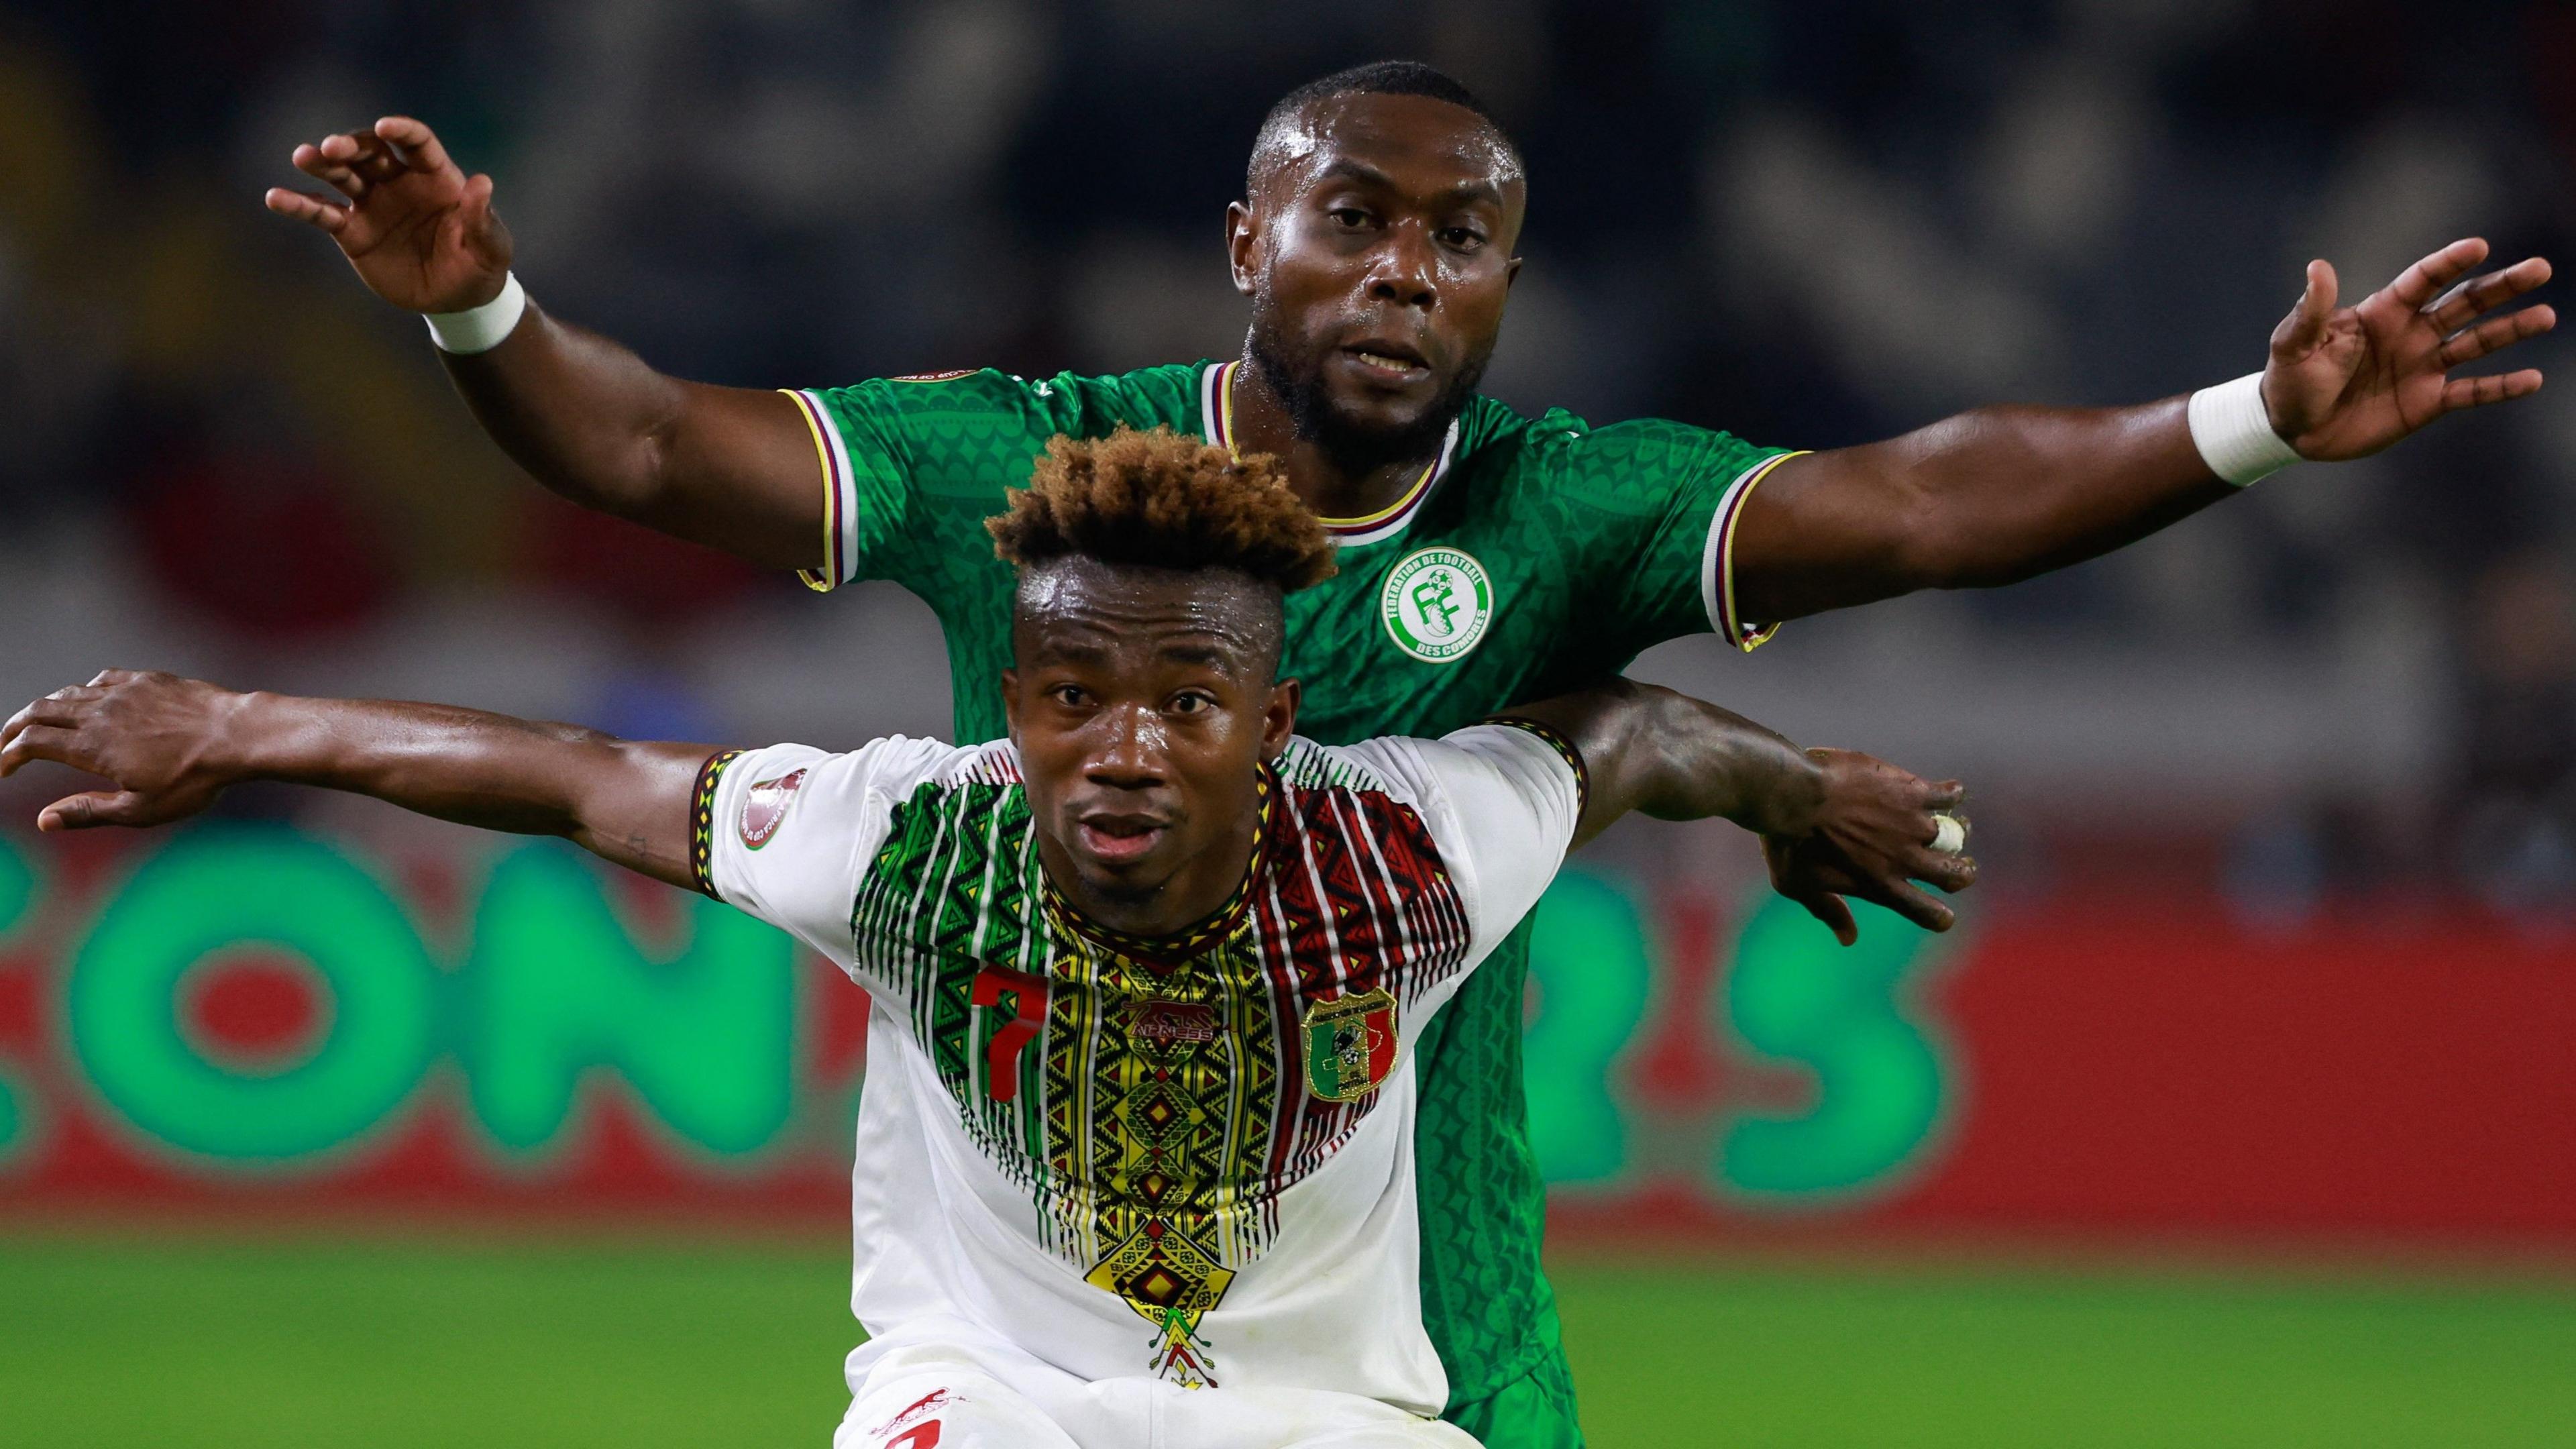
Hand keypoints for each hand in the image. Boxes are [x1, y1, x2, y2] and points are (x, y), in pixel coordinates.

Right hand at [0, 671, 248, 830]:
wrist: (239, 735)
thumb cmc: (195, 779)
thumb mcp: (141, 809)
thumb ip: (89, 811)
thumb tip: (44, 820)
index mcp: (90, 745)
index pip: (31, 743)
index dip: (8, 756)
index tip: (3, 770)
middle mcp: (99, 711)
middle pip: (37, 711)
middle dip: (13, 728)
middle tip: (6, 745)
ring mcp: (123, 691)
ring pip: (67, 693)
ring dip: (44, 709)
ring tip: (39, 724)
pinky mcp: (146, 679)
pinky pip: (101, 680)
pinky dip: (83, 692)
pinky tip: (88, 702)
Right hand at [263, 116, 513, 314]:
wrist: (457, 301)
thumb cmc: (480, 267)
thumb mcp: (491, 247)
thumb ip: (483, 218)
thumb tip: (482, 183)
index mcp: (435, 176)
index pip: (415, 142)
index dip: (401, 130)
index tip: (385, 126)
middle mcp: (398, 182)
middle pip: (370, 152)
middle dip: (351, 146)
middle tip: (332, 148)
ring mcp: (372, 204)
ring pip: (342, 175)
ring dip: (321, 164)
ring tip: (303, 156)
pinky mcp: (352, 231)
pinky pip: (322, 213)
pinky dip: (299, 205)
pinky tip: (275, 197)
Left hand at [1761, 749, 1973, 945]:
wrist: (1792, 795)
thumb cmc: (1786, 842)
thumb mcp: (1798, 886)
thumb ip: (1828, 911)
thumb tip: (1848, 939)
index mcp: (1881, 888)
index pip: (1928, 914)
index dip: (1941, 917)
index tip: (1943, 912)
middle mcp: (1904, 860)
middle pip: (1955, 876)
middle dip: (1962, 873)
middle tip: (1959, 865)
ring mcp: (1911, 825)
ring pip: (1958, 834)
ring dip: (1959, 830)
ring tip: (1955, 824)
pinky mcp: (1911, 792)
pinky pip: (1949, 795)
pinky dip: (1954, 794)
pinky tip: (1950, 792)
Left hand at [2262, 238, 2553, 460]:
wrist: (2293, 429)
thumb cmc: (2291, 380)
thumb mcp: (2294, 343)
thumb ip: (2312, 309)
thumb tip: (2318, 266)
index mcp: (2383, 312)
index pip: (2423, 280)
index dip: (2450, 263)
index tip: (2479, 246)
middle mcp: (2412, 333)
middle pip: (2465, 303)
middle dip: (2502, 286)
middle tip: (2540, 268)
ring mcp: (2424, 366)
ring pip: (2477, 342)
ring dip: (2512, 329)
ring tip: (2545, 317)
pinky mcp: (2428, 402)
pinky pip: (2472, 392)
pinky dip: (2501, 387)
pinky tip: (2532, 379)